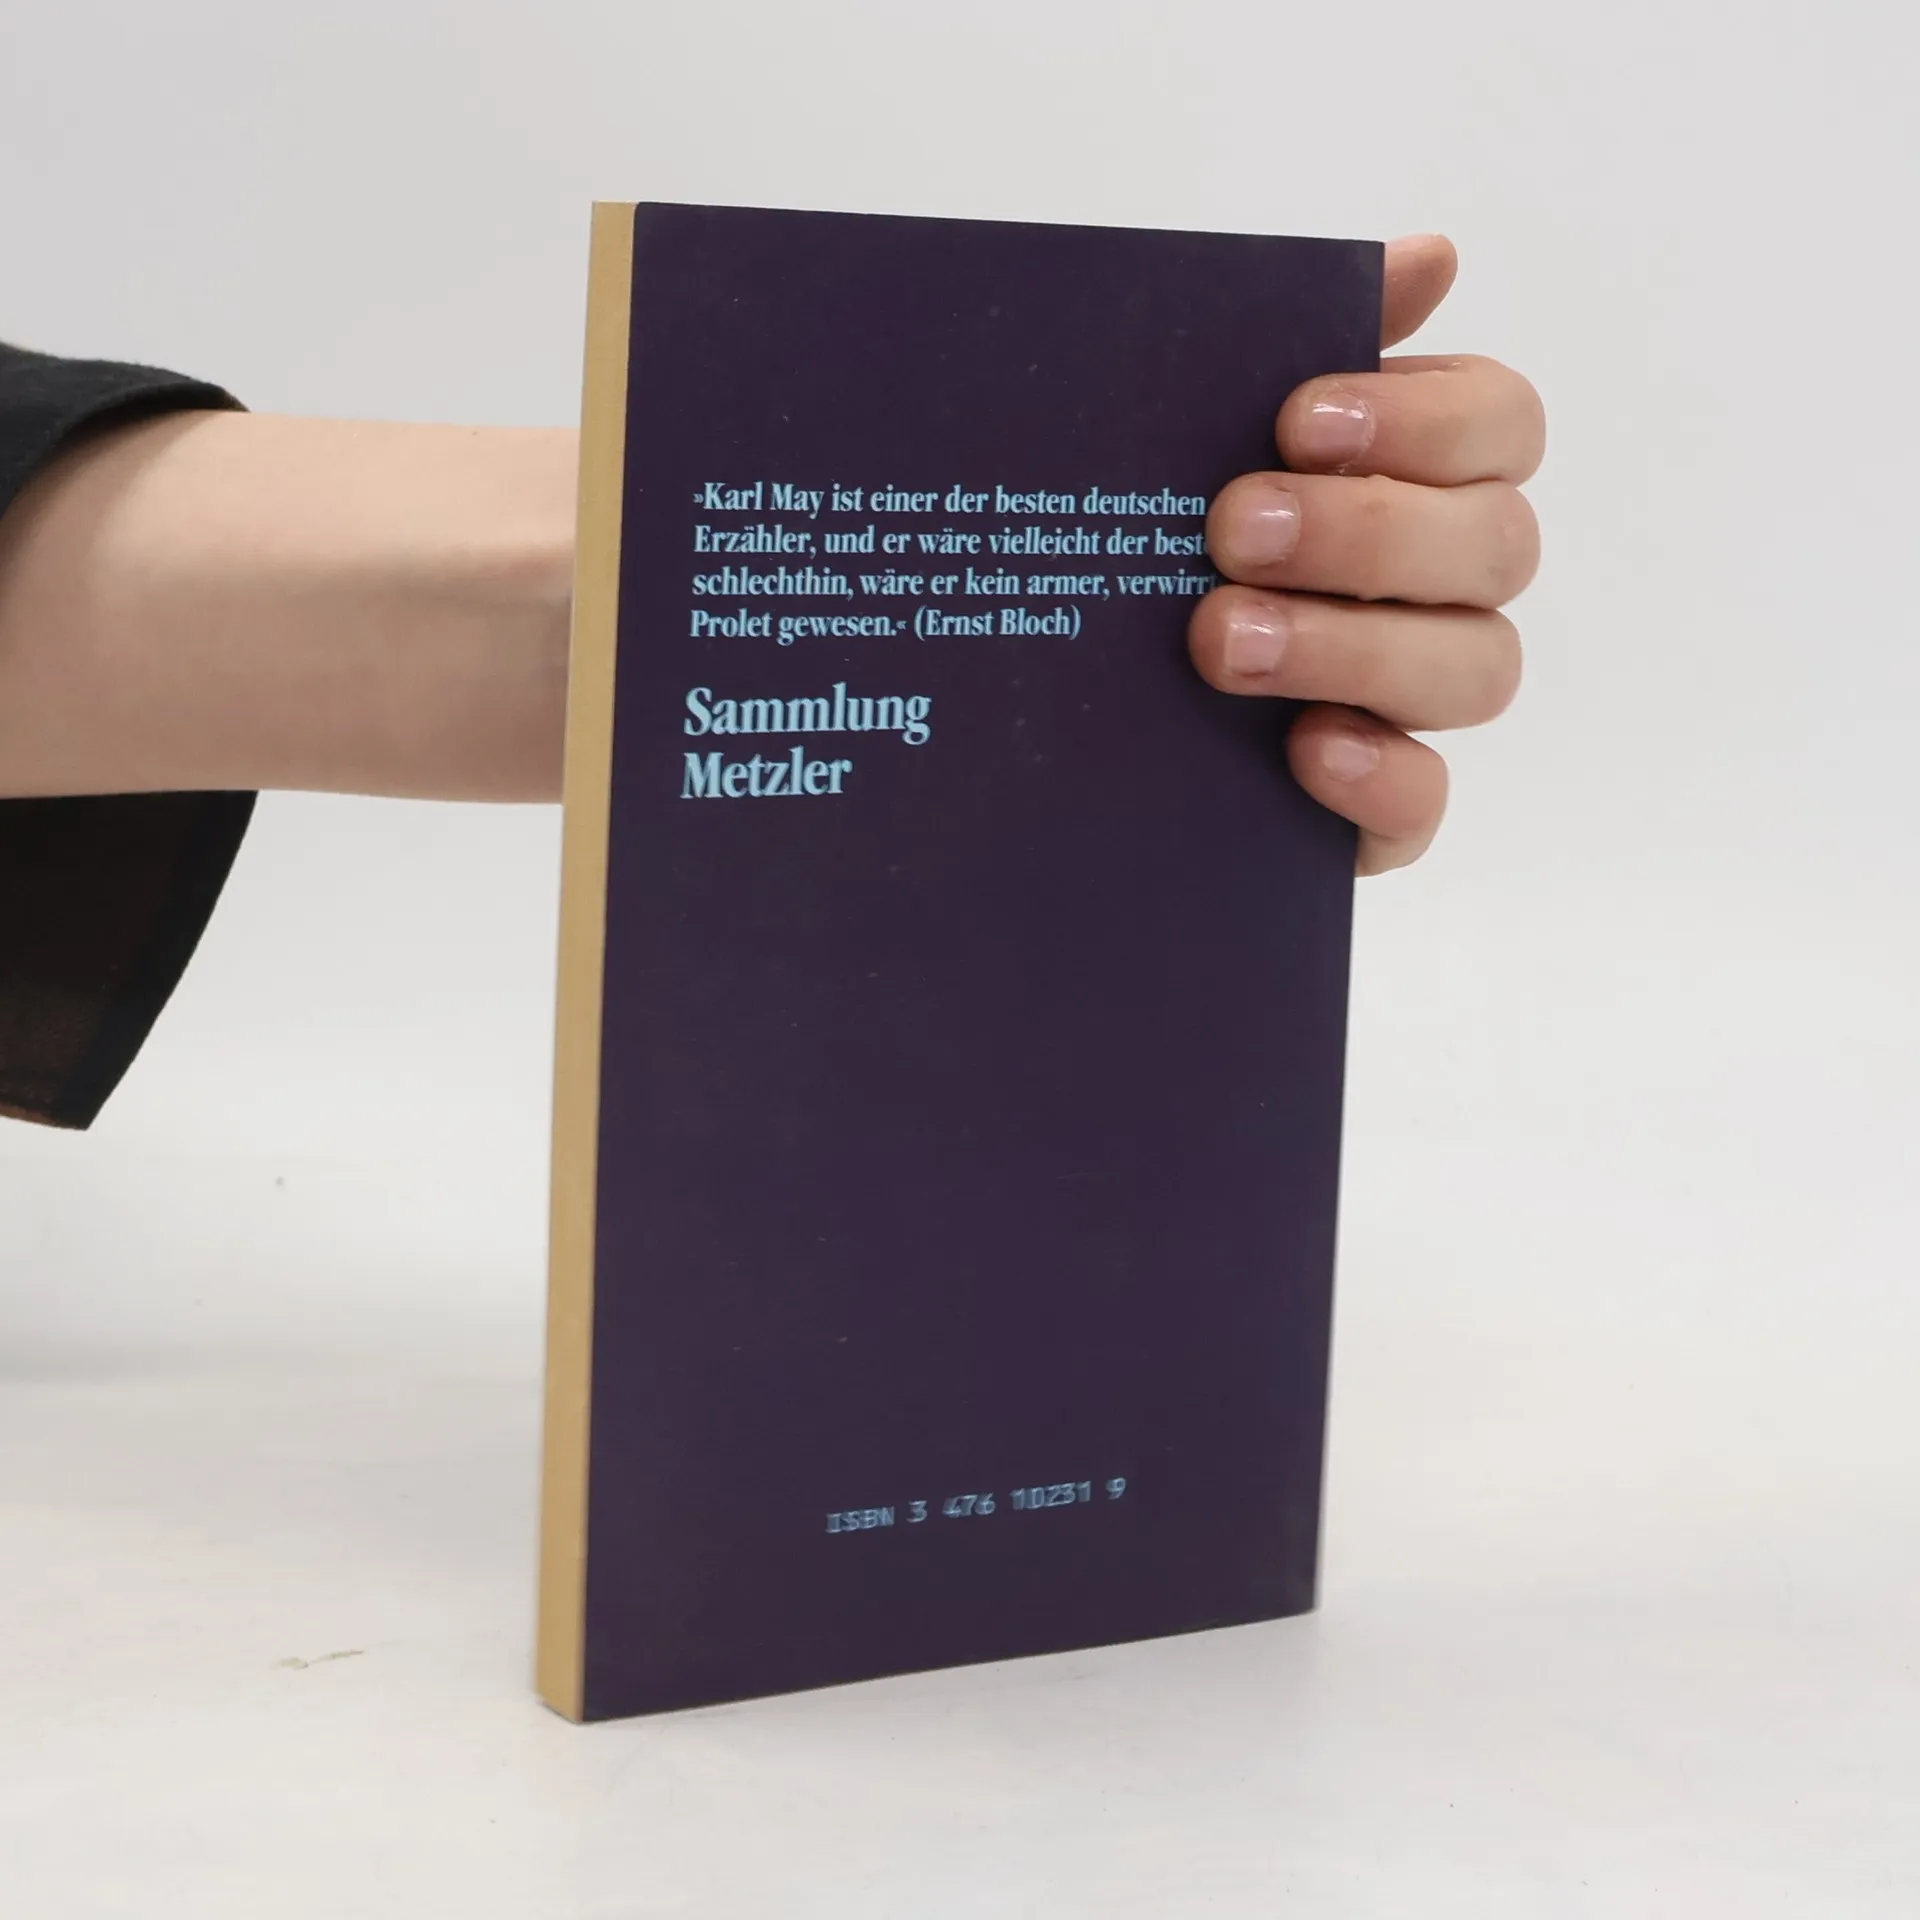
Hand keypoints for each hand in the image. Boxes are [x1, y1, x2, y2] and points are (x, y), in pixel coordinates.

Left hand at [1187, 235, 1541, 872]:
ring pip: (1477, 670)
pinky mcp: (1377, 809)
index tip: (1298, 420)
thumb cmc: (1146, 535)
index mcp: (1424, 473)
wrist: (1055, 692)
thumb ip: (1293, 340)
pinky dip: (1378, 777)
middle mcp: (1445, 586)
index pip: (1503, 423)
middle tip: (1231, 532)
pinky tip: (1303, 750)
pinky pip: (1426, 805)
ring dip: (1355, 648)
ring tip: (1221, 642)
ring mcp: (1417, 703)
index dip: (1425, 420)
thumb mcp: (1189, 431)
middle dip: (1367, 533)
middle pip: (1498, 546)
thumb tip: (1433, 256)